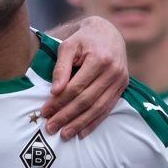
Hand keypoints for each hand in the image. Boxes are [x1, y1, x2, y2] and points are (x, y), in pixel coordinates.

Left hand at [41, 16, 128, 139]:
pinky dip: (94, 121)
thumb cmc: (83, 40)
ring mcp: (120, 81)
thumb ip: (61, 67)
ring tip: (65, 134)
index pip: (76, 87)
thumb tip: (55, 90)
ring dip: (80, 123)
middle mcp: (113, 71)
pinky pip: (108, 108)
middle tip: (51, 127)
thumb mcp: (68, 46)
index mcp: (99, 59)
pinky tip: (82, 132)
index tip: (45, 111)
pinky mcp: (122, 87)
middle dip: (67, 116)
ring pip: (98, 107)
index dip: (59, 101)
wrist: (108, 33)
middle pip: (87, 100)